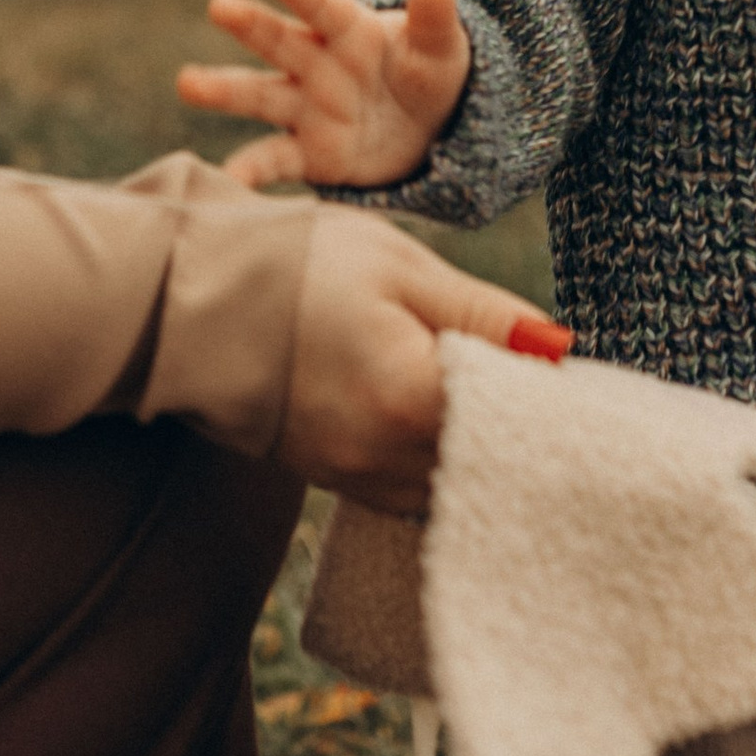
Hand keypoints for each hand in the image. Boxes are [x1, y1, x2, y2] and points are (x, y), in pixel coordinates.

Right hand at [176, 0, 471, 189]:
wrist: (425, 130)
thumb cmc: (427, 74)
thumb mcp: (441, 47)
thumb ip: (434, 17)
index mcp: (350, 29)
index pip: (323, 5)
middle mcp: (318, 63)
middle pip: (280, 40)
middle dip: (251, 24)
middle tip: (220, 4)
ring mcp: (307, 108)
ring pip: (260, 95)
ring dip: (224, 89)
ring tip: (188, 83)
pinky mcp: (308, 154)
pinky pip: (274, 160)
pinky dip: (250, 171)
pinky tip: (225, 181)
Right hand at [275, 209, 563, 508]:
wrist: (191, 297)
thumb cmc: (296, 265)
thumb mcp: (397, 266)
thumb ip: (482, 313)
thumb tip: (558, 346)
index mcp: (408, 396)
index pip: (517, 419)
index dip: (549, 399)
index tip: (564, 373)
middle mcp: (383, 455)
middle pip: (489, 463)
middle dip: (519, 429)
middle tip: (535, 387)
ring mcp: (353, 476)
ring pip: (451, 484)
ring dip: (476, 450)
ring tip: (487, 399)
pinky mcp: (332, 479)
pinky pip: (410, 490)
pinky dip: (435, 461)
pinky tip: (437, 420)